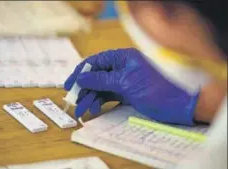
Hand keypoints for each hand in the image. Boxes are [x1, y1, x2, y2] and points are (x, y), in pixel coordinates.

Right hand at [64, 48, 199, 125]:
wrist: (180, 104)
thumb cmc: (155, 88)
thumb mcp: (125, 82)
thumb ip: (102, 79)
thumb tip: (82, 76)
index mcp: (122, 57)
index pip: (96, 62)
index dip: (81, 72)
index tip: (70, 84)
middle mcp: (122, 67)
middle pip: (96, 75)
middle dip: (84, 88)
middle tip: (74, 100)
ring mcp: (124, 81)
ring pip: (101, 87)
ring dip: (90, 97)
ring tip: (82, 109)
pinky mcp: (127, 93)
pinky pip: (108, 96)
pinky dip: (100, 102)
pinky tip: (94, 109)